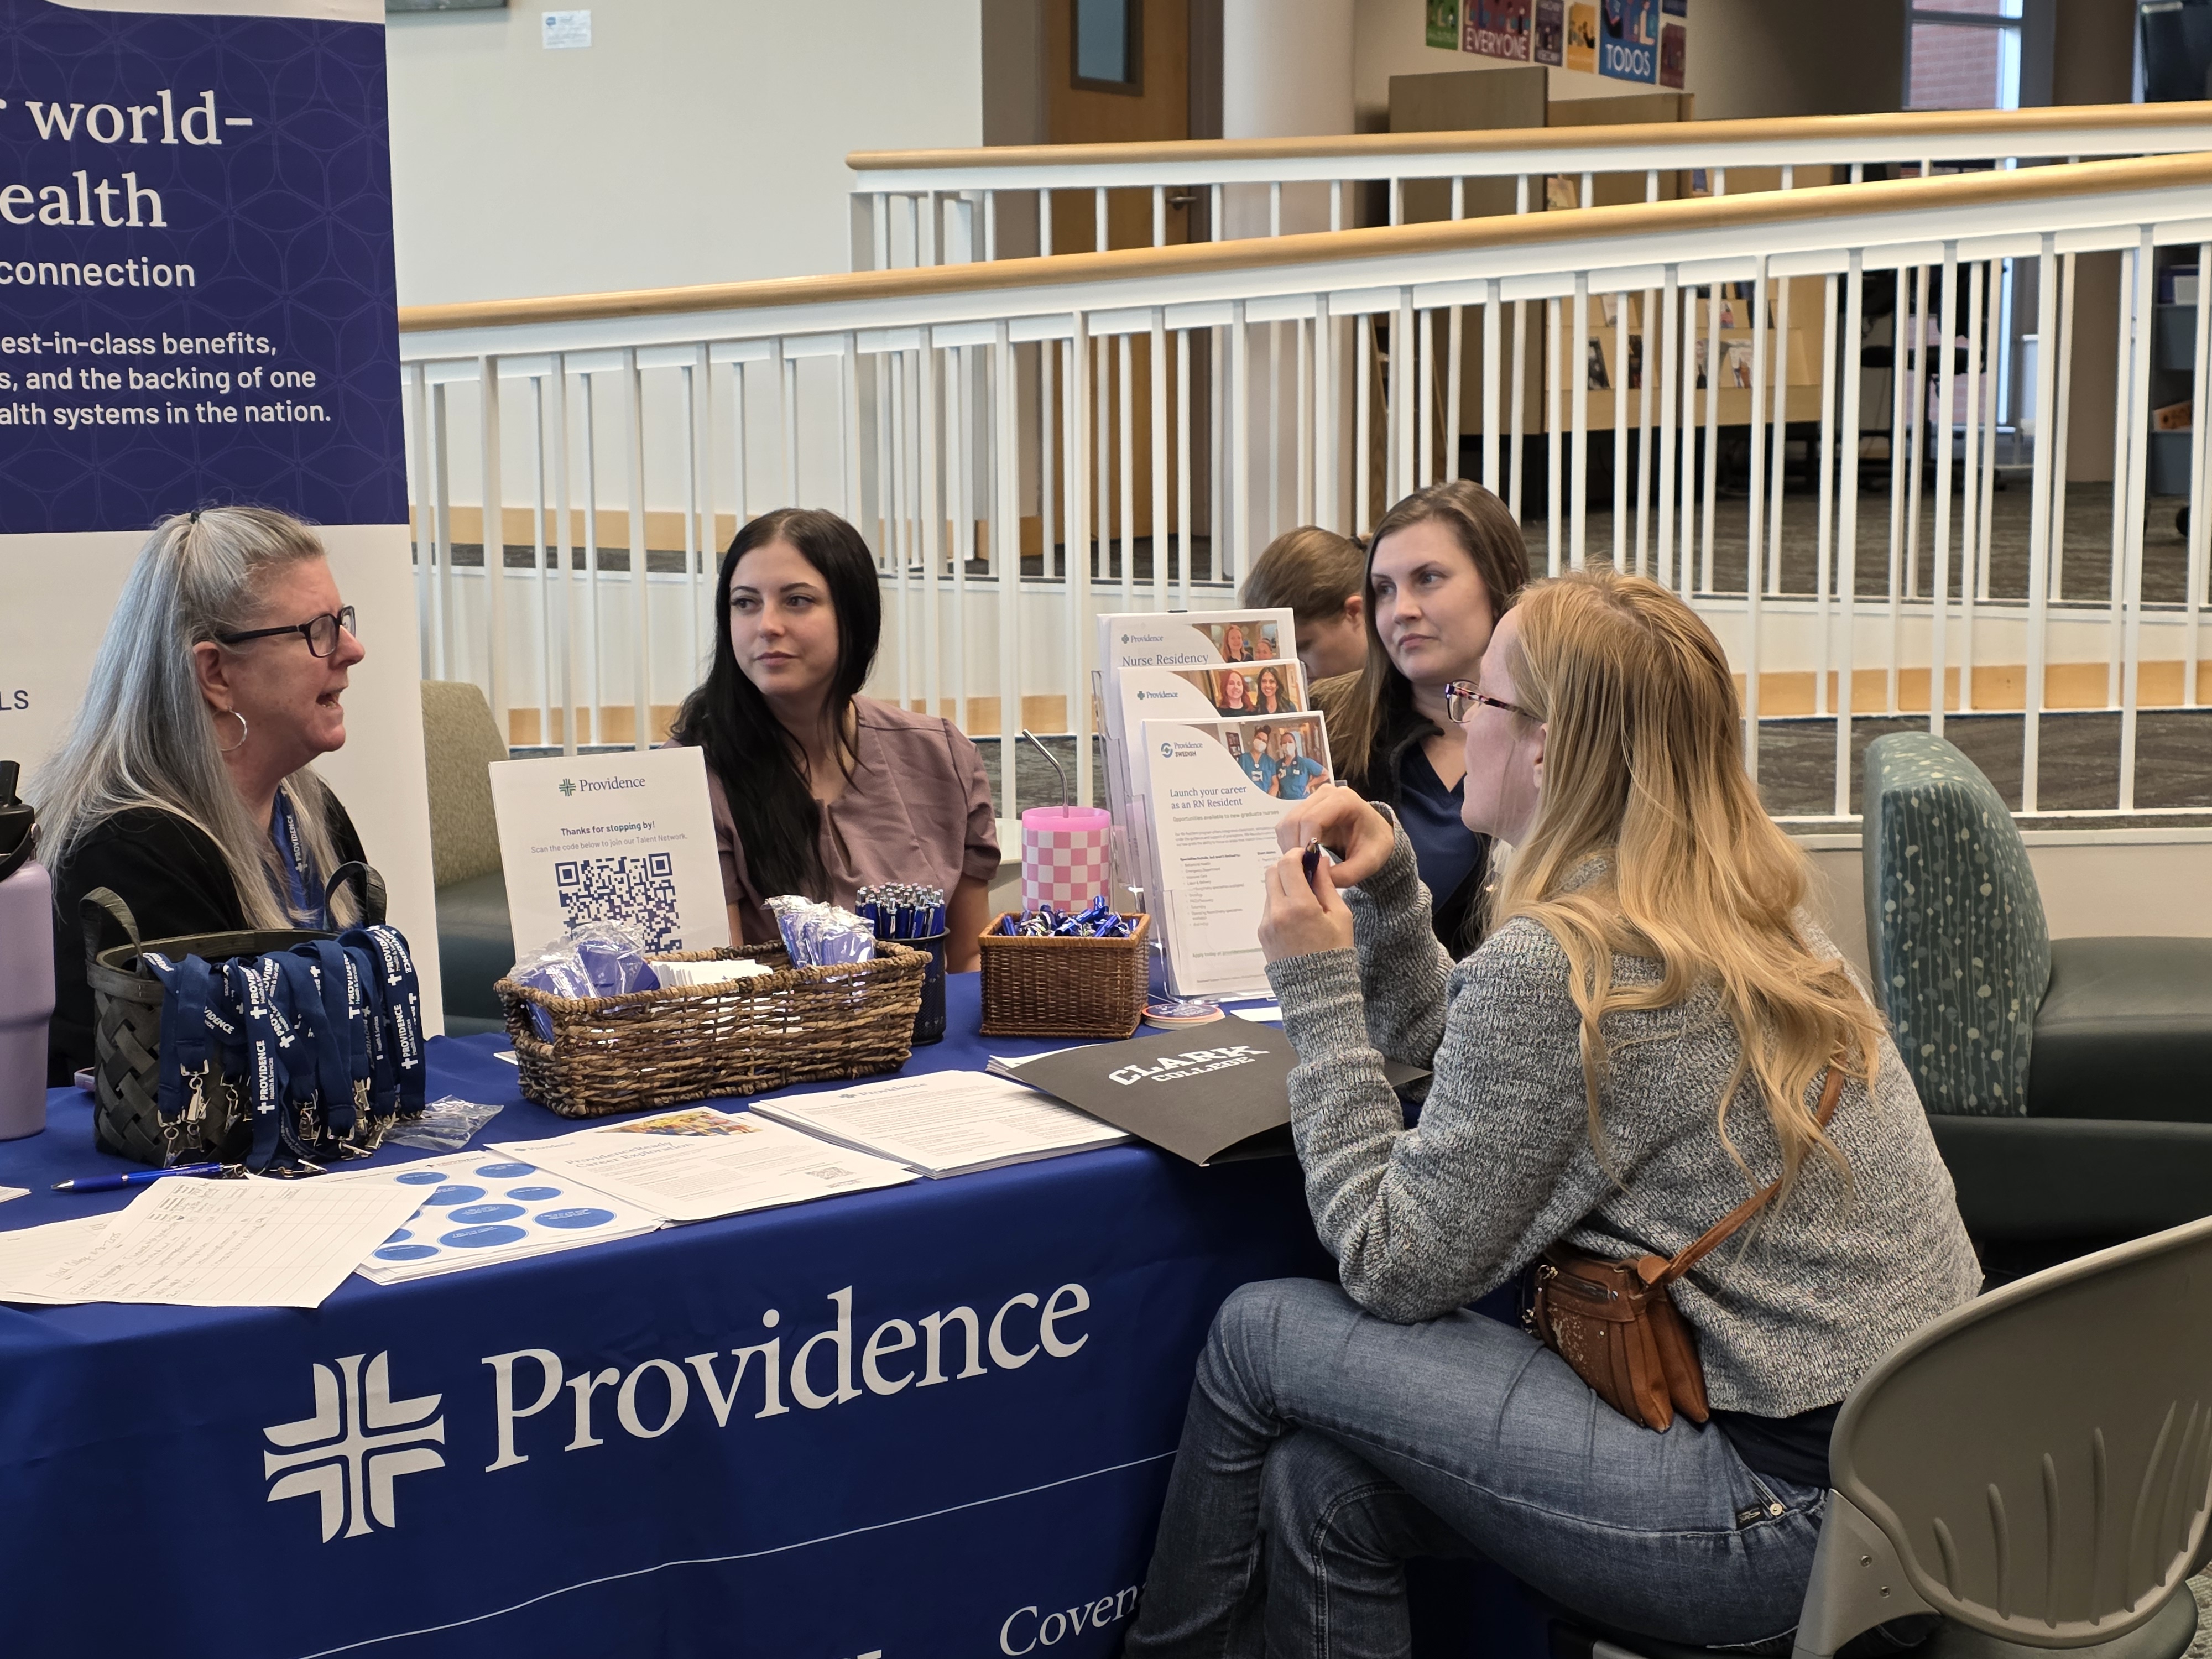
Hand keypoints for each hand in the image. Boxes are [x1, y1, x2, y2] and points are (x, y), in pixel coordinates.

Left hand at [1259, 847, 1355, 963]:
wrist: (1318, 991)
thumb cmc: (1336, 952)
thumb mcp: (1340, 916)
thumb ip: (1326, 885)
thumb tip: (1319, 862)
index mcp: (1299, 906)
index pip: (1287, 864)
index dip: (1296, 854)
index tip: (1307, 855)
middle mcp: (1277, 913)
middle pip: (1272, 872)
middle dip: (1287, 867)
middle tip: (1304, 874)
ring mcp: (1266, 924)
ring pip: (1269, 890)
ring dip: (1284, 886)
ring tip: (1303, 900)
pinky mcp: (1262, 934)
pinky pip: (1268, 908)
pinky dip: (1280, 903)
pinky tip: (1296, 917)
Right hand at [1273, 783, 1393, 887]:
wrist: (1375, 834)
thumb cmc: (1375, 844)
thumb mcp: (1368, 863)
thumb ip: (1345, 874)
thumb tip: (1315, 878)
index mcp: (1344, 800)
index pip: (1312, 820)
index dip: (1305, 844)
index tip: (1309, 866)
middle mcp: (1325, 794)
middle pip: (1294, 820)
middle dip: (1295, 848)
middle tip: (1303, 870)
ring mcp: (1312, 799)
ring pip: (1286, 824)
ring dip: (1289, 847)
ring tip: (1304, 865)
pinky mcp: (1303, 809)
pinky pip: (1286, 827)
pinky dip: (1289, 844)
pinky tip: (1303, 856)